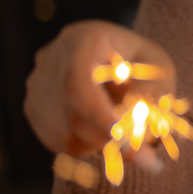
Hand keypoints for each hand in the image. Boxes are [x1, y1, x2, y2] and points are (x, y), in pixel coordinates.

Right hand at [24, 20, 174, 155]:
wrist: (116, 56)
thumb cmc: (142, 63)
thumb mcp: (160, 71)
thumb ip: (154, 97)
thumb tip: (139, 137)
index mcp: (83, 40)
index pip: (78, 83)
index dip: (97, 115)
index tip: (122, 138)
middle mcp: (51, 58)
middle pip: (70, 113)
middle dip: (107, 138)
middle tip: (142, 153)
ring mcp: (37, 83)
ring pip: (62, 133)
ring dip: (99, 144)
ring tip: (123, 133)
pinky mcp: (32, 106)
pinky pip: (55, 140)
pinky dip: (84, 146)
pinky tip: (103, 132)